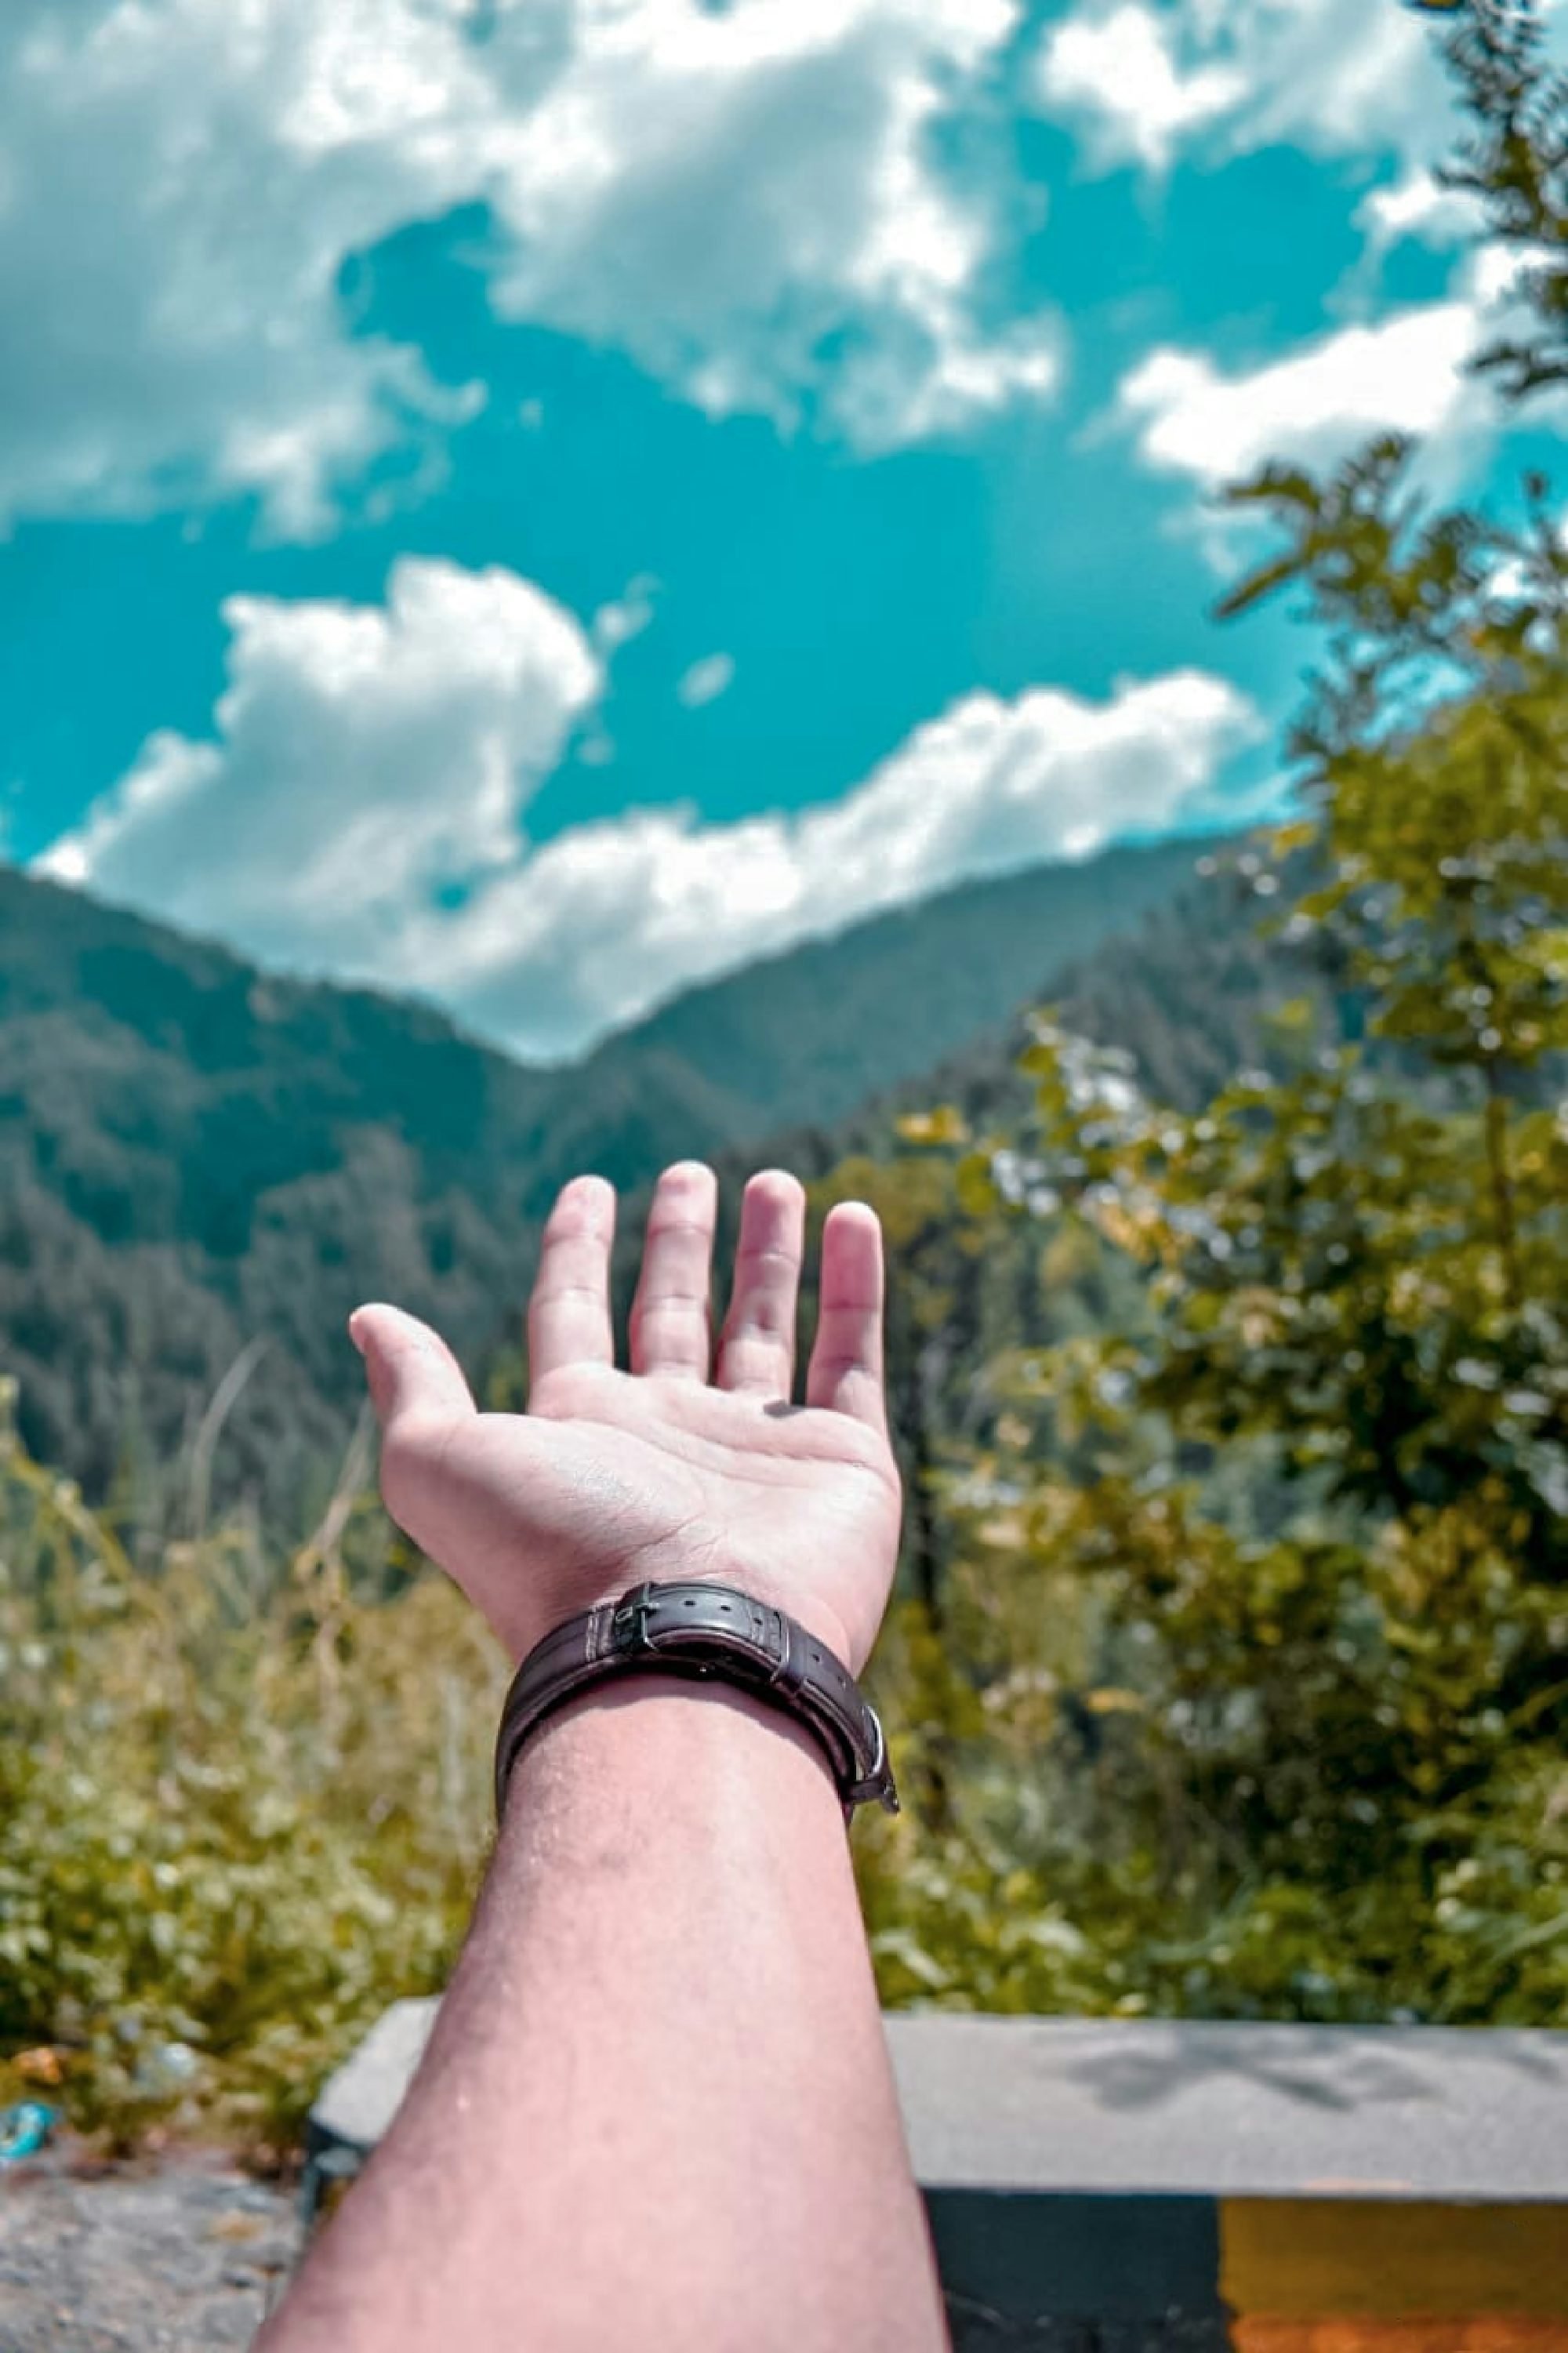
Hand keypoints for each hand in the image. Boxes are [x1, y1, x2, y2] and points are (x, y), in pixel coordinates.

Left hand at [349, 1164, 901, 1675]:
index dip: (577, 1249)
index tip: (590, 1187)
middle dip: (680, 1242)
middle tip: (690, 1173)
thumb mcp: (441, 1464)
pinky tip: (854, 1218)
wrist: (685, 1651)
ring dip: (769, 1253)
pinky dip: (855, 1284)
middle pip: (673, 1315)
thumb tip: (367, 1316)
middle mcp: (669, 1434)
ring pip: (766, 1326)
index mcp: (580, 1428)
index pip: (576, 1315)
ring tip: (776, 1181)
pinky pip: (853, 1354)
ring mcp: (760, 1447)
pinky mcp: (843, 1461)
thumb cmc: (556, 1555)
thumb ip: (413, 1386)